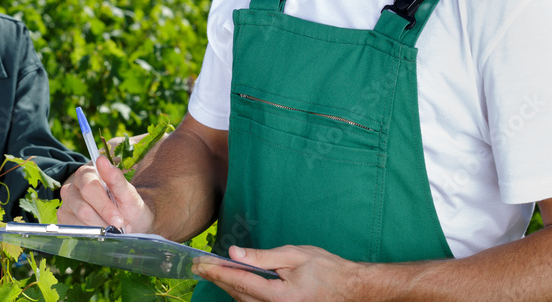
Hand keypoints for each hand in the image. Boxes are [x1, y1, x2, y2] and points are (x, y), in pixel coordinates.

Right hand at [58, 155, 154, 233]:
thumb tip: (101, 160)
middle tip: (118, 227)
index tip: (118, 219)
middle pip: (83, 207)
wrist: (130, 224)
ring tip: (111, 228)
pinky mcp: (64, 220)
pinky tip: (100, 231)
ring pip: (79, 221)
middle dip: (103, 220)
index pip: (89, 188)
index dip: (104, 206)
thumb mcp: (128, 193)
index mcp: (87, 174)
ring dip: (99, 228)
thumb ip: (115, 178)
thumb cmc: (128, 206)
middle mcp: (72, 187)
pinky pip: (74, 231)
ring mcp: (66, 204)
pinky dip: (91, 235)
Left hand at [194, 244, 365, 301]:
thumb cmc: (326, 269)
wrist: (352, 289)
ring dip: (228, 287)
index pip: (240, 282)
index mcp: (280, 297)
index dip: (218, 272)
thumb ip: (261, 257)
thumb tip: (234, 254)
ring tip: (211, 272)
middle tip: (199, 267)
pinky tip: (235, 283)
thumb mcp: (293, 256)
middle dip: (217, 279)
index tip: (201, 263)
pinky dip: (242, 294)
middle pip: (238, 295)